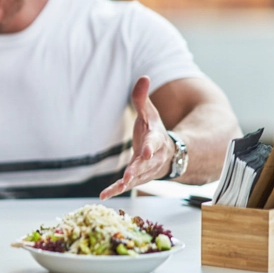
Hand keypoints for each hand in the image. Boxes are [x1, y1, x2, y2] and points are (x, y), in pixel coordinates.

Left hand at [100, 76, 175, 199]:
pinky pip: (126, 185)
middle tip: (129, 176)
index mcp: (156, 140)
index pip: (154, 143)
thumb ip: (142, 98)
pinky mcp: (137, 177)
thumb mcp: (149, 112)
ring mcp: (146, 170)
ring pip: (137, 178)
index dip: (150, 148)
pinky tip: (104, 196)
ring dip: (127, 183)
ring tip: (117, 188)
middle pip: (146, 164)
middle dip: (138, 170)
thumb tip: (143, 77)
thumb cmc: (154, 130)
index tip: (147, 152)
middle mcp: (153, 158)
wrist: (169, 154)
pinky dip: (115, 190)